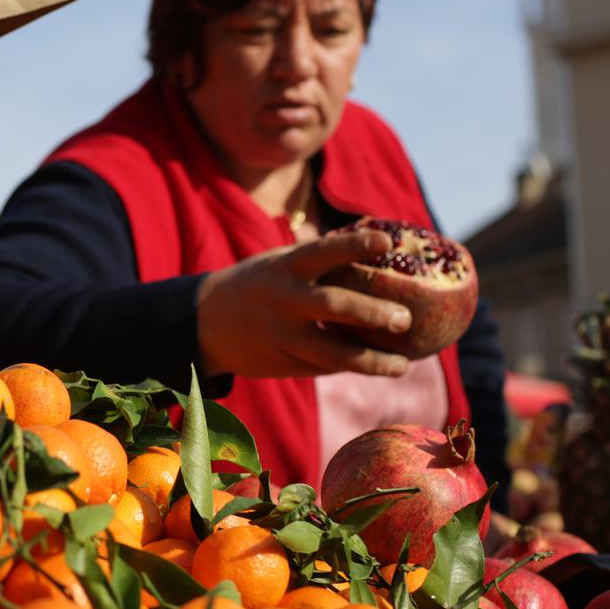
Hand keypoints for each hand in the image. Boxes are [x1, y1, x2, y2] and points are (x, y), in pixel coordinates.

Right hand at [195, 228, 412, 379]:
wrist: (205, 323)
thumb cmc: (260, 284)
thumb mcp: (280, 264)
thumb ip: (320, 265)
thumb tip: (383, 256)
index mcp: (284, 267)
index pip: (323, 251)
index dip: (355, 245)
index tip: (387, 242)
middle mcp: (283, 300)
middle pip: (333, 306)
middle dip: (372, 313)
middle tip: (405, 319)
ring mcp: (282, 336)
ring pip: (333, 354)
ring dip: (371, 362)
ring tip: (402, 366)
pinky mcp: (282, 363)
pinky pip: (323, 367)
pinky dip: (350, 366)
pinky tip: (375, 366)